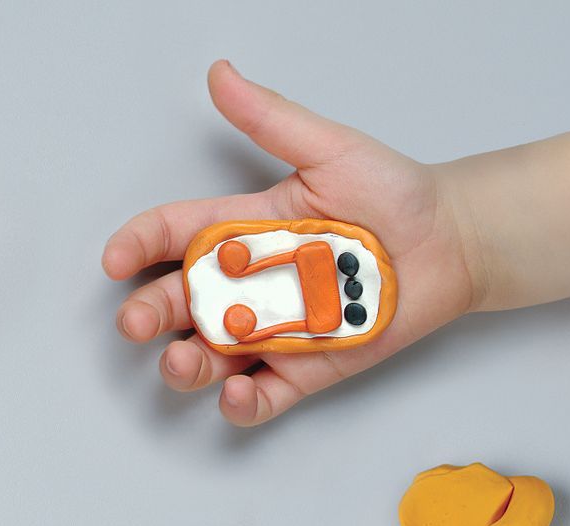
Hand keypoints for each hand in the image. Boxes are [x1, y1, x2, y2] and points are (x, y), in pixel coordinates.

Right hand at [103, 61, 485, 427]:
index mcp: (243, 230)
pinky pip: (262, 397)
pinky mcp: (303, 369)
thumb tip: (222, 76)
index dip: (138, 246)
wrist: (452, 241)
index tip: (117, 259)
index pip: (174, 235)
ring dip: (184, 365)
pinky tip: (234, 394)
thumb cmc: (395, 194)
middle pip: (179, 303)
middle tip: (137, 321)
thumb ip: (271, 121)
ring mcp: (271, 330)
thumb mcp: (330, 150)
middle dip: (149, 315)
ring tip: (181, 362)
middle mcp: (248, 284)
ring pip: (209, 357)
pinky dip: (240, 405)